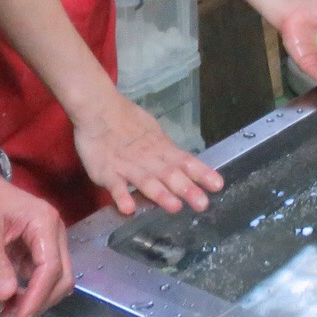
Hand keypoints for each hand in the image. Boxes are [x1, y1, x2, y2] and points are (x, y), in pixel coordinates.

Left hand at [0, 157, 72, 316]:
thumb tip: (5, 296)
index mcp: (44, 223)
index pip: (51, 267)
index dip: (37, 297)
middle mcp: (54, 231)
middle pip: (61, 275)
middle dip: (39, 300)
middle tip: (10, 316)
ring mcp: (49, 239)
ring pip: (55, 277)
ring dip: (35, 298)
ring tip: (5, 309)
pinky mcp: (40, 247)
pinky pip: (42, 274)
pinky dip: (29, 290)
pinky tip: (7, 295)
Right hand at [72, 90, 223, 214]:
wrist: (98, 107)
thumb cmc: (126, 119)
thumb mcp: (152, 132)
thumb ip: (163, 150)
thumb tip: (181, 164)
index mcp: (161, 148)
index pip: (185, 161)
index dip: (202, 173)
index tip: (218, 185)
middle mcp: (148, 158)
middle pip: (170, 174)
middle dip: (187, 190)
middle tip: (202, 205)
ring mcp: (128, 166)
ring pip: (146, 181)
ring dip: (161, 195)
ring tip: (174, 207)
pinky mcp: (107, 172)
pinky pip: (115, 186)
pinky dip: (122, 197)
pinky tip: (129, 209)